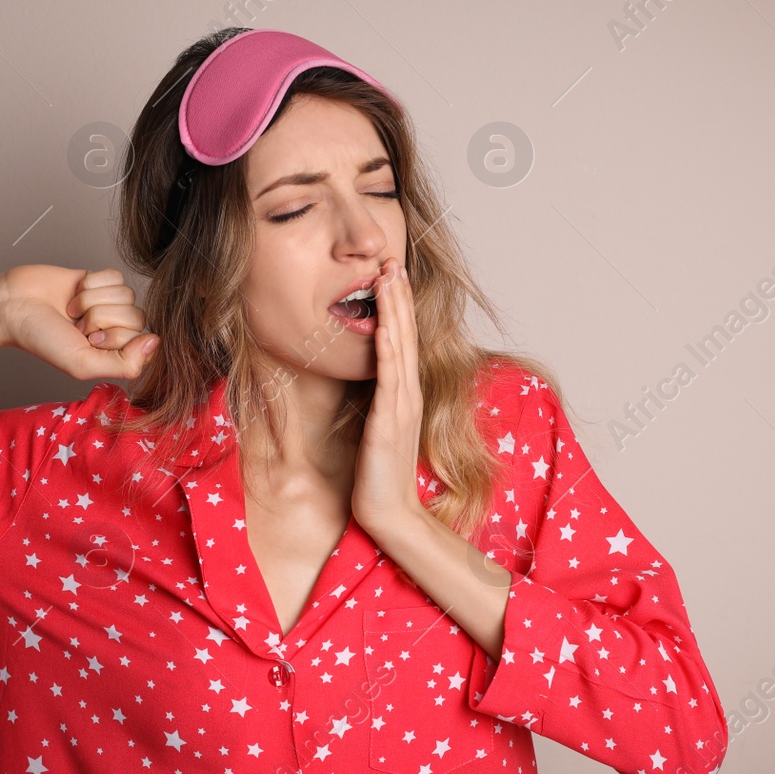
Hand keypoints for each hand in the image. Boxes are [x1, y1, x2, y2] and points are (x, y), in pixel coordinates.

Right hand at [0, 264, 159, 380]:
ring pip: (127, 294)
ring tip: (71, 311)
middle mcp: (114, 329)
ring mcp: (108, 303)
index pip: (143, 342)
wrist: (12, 306)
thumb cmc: (42, 339)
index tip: (90, 341)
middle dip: (102, 318)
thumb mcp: (83, 364)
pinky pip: (116, 276)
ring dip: (93, 300)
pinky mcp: (99, 280)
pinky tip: (73, 293)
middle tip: (77, 326)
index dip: (116, 338)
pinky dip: (92, 283)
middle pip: (136, 316)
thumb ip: (124, 364)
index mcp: (114, 353)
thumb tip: (156, 342)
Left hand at [352, 257, 424, 534]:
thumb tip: (366, 383)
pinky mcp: (390, 418)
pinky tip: (385, 322)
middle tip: (392, 259)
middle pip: (406, 333)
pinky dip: (389, 343)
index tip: (391, 275)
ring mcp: (402, 404)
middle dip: (398, 295)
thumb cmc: (379, 477)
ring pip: (400, 345)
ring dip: (395, 308)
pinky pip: (389, 373)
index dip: (398, 307)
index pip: (404, 341)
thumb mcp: (376, 430)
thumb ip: (376, 404)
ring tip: (390, 275)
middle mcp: (408, 394)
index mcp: (405, 395)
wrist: (390, 513)